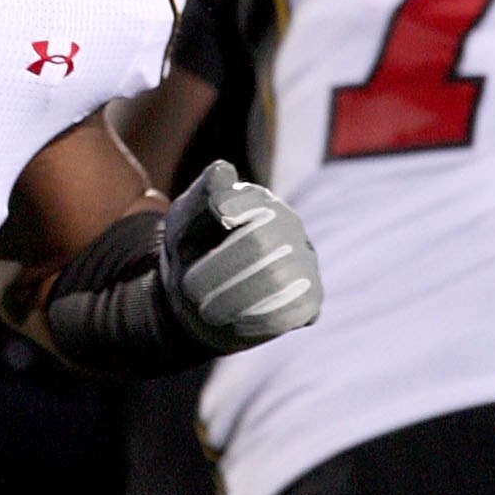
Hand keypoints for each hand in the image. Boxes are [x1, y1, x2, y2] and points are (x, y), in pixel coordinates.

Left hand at [161, 158, 320, 351]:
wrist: (198, 299)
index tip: (200, 231)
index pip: (248, 202)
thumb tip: (223, 171)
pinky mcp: (310, 298)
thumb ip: (201, 195)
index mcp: (259, 201)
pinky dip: (258, 321)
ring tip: (206, 310)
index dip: (226, 213)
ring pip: (278, 279)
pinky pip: (294, 310)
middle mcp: (289, 227)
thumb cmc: (192, 251)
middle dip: (216, 270)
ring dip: (232, 299)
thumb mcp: (183, 221)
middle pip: (258, 244)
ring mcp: (304, 262)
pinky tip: (236, 323)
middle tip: (189, 289)